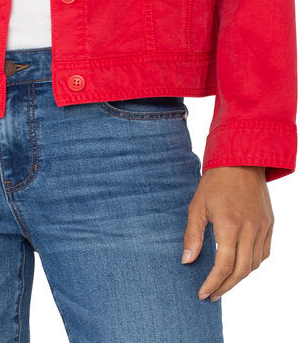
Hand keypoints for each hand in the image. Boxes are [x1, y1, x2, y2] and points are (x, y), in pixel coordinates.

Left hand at [182, 165, 273, 300]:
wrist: (241, 160)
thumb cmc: (215, 182)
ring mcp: (262, 226)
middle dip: (225, 286)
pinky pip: (264, 252)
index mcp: (230, 224)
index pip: (224, 265)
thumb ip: (192, 235)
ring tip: (224, 283)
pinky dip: (253, 264)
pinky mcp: (269, 223)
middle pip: (241, 270)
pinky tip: (241, 266)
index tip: (202, 293)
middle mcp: (250, 228)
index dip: (212, 283)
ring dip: (239, 277)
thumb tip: (187, 261)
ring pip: (255, 264)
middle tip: (212, 294)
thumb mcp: (197, 206)